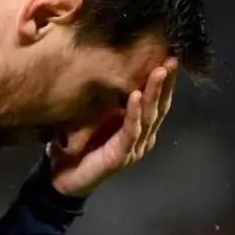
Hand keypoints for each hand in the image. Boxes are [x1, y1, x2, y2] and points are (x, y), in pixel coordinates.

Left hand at [47, 58, 177, 196]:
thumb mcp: (96, 117)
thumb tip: (113, 68)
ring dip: (154, 93)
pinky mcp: (120, 157)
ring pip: (149, 117)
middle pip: (159, 107)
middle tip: (172, 60)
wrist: (63, 178)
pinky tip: (137, 96)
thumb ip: (109, 101)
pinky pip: (130, 132)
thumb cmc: (80, 146)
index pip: (157, 101)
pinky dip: (134, 113)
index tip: (169, 56)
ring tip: (158, 72)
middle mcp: (142, 138)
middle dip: (166, 83)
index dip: (165, 81)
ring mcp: (134, 148)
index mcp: (139, 128)